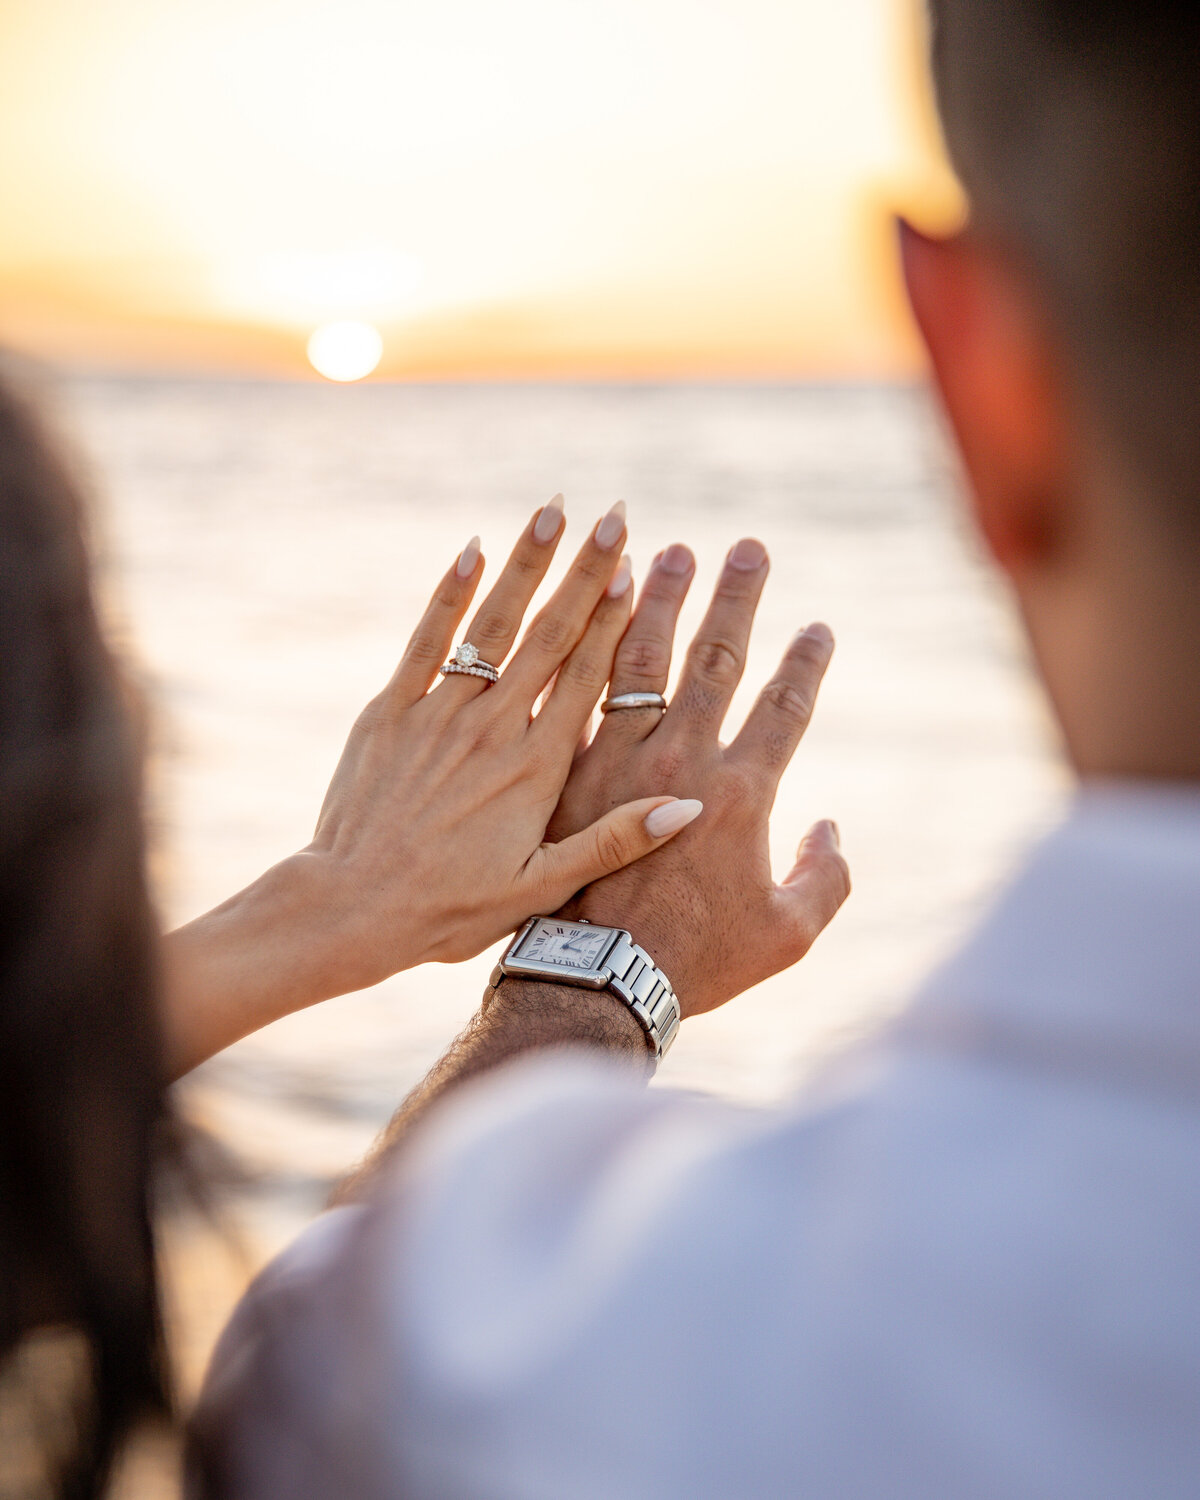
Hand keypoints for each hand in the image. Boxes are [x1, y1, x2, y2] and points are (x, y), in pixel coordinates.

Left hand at [161, 501, 699, 1075]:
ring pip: (491, 624)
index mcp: (537, 767)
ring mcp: (438, 713)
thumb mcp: (542, 887)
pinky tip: (471, 550)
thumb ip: (615, 840)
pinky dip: (449, 594)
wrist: (350, 908)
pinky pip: (426, 640)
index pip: (587, 675)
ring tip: (554, 511)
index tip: (641, 567)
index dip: (615, 617)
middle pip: (549, 634)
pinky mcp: (390, 712)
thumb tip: (689, 804)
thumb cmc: (450, 909)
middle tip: (614, 515)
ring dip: (525, 565)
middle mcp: (492, 727)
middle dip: (585, 571)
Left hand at [547, 538, 849, 1017]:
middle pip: (715, 660)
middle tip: (746, 549)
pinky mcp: (565, 767)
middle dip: (736, 599)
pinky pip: (575, 688)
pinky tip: (591, 604)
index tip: (817, 626)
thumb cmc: (693, 966)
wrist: (588, 981)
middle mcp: (681, 759)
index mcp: (740, 793)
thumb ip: (822, 880)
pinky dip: (586, 640)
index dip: (805, 663)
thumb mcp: (784, 938)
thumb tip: (830, 829)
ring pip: (640, 657)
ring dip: (660, 600)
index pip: (784, 707)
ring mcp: (616, 758)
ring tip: (669, 552)